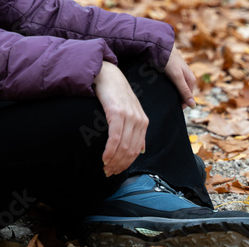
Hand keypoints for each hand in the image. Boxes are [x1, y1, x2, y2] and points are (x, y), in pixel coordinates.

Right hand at [93, 61, 148, 176]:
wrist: (108, 75)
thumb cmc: (116, 94)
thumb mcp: (130, 112)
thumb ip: (137, 130)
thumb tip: (142, 150)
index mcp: (143, 122)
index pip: (137, 150)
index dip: (127, 164)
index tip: (116, 172)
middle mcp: (139, 120)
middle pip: (130, 151)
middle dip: (119, 165)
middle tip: (108, 173)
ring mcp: (129, 116)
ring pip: (123, 146)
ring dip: (114, 161)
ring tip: (105, 168)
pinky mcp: (117, 113)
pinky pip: (115, 137)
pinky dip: (110, 150)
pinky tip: (104, 158)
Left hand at [163, 43, 197, 108]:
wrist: (161, 46)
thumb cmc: (169, 61)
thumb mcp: (177, 77)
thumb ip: (184, 90)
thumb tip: (193, 106)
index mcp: (191, 80)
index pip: (188, 99)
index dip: (180, 106)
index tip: (170, 109)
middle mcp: (187, 78)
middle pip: (183, 94)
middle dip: (175, 100)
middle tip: (164, 103)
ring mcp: (181, 75)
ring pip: (177, 89)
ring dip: (170, 94)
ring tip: (161, 96)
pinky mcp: (174, 72)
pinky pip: (172, 84)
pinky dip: (167, 88)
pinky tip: (160, 88)